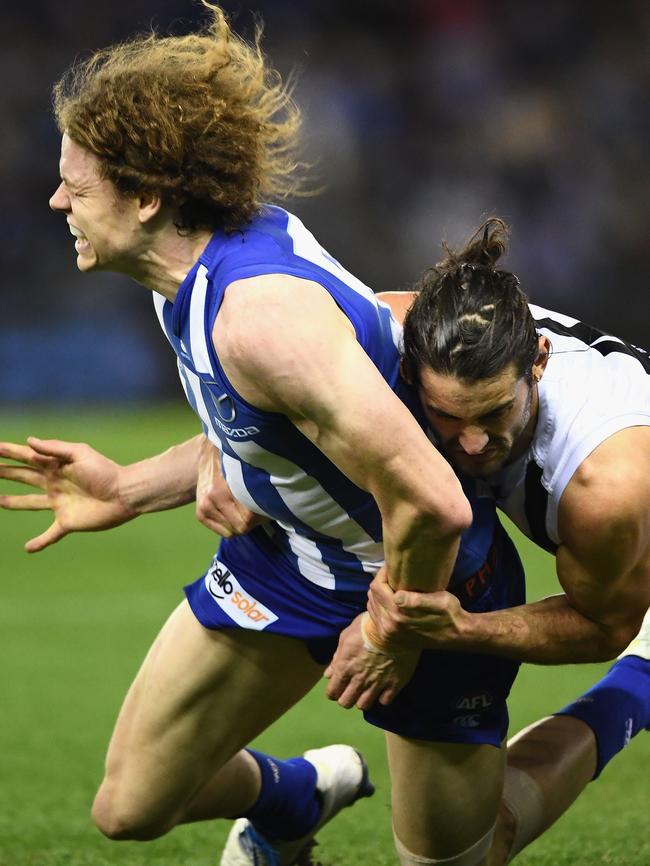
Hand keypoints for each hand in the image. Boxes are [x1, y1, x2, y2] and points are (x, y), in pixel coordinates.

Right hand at [0, 438, 133, 551]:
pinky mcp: (67, 522)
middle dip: (5, 473)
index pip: (28, 457)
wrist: (124, 494)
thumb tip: (29, 441)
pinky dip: (40, 542)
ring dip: (12, 502)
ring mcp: (60, 503)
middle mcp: (55, 483)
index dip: (10, 452)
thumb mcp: (80, 453)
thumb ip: (54, 448)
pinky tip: (28, 548)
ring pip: (30, 503)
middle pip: (23, 477)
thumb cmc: (105, 471)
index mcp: (57, 465)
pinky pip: (50, 534)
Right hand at [195, 437, 264, 535]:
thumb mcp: (251, 469)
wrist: (212, 452)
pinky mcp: (200, 513)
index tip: (269, 505)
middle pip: (240, 527)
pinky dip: (232, 524)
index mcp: (222, 489)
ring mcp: (204, 506)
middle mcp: (211, 498)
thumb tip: (279, 507)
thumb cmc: (238, 460)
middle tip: (260, 506)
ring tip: (247, 507)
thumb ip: (260, 488)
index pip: (248, 519)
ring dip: (243, 523)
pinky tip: (236, 511)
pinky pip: (223, 531)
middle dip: (254, 520)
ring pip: (232, 531)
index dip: (262, 514)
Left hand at [324, 613, 419, 709]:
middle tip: (352, 688)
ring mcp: (377, 684)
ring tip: (368, 689)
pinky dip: (382, 696)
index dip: (333, 691)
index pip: (332, 692)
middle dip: (346, 697)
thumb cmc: (367, 626)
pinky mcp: (394, 685)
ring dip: (363, 698)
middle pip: (346, 703)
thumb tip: (328, 674)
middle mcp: (358, 680)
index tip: (338, 686)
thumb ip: (337, 657)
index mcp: (344, 668)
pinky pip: (384, 701)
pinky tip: (383, 688)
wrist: (395, 627)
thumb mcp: (346, 636)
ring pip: (364, 705)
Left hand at [368, 571, 468, 648]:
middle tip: (393, 576)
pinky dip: (379, 606)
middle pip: (372, 595)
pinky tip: (390, 601)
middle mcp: (389, 625)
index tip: (393, 567)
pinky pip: (375, 617)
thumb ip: (417, 599)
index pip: (377, 586)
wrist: (455, 636)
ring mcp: (388, 633)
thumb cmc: (449, 613)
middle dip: (380, 582)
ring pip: (371, 605)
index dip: (383, 573)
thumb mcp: (439, 601)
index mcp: (399, 614)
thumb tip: (396, 594)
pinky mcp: (390, 638)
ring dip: (379, 594)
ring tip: (391, 587)